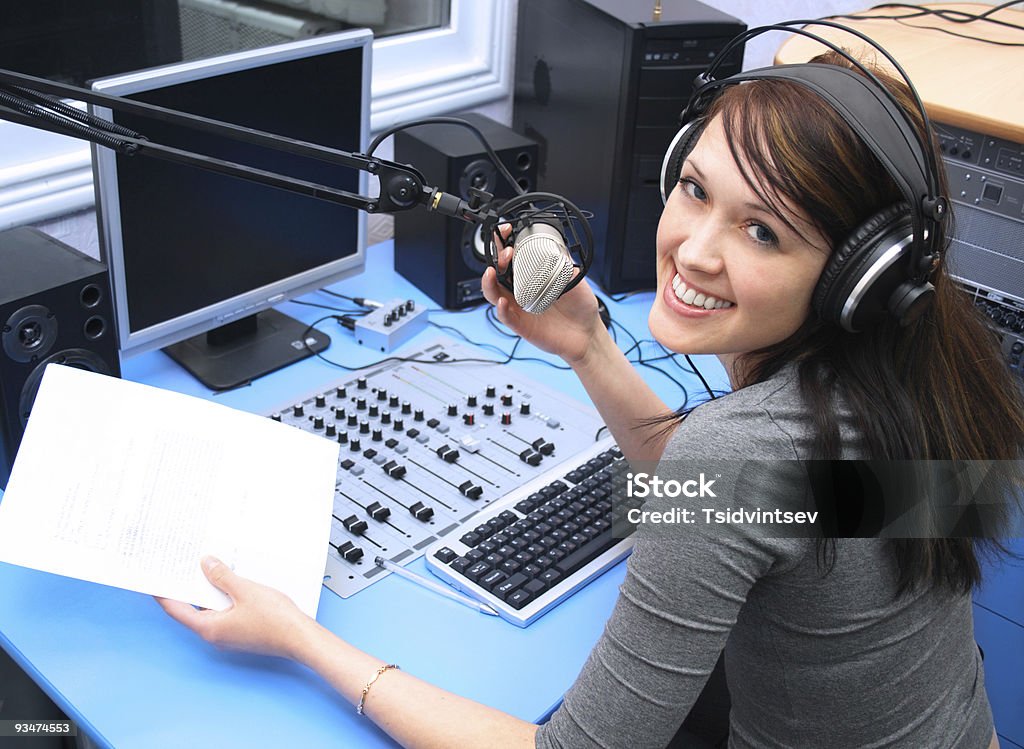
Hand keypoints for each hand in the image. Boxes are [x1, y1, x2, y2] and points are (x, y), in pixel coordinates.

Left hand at [155, 556, 312, 659]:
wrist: (300, 638)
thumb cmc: (276, 621)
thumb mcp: (245, 591)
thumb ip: (222, 577)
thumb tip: (206, 565)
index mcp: (210, 628)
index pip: (177, 610)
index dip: (163, 594)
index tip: (154, 581)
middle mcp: (215, 635)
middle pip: (192, 610)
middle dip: (187, 589)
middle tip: (181, 569)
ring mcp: (229, 636)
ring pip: (210, 611)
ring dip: (208, 592)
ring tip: (207, 571)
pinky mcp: (242, 633)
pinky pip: (225, 613)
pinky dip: (223, 599)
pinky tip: (230, 584)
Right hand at [481, 225, 605, 365]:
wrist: (587, 335)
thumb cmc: (579, 308)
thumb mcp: (575, 280)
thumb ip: (565, 266)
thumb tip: (558, 249)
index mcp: (531, 277)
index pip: (512, 258)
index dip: (504, 244)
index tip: (505, 232)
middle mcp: (521, 291)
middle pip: (497, 273)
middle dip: (496, 259)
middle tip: (505, 252)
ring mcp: (520, 308)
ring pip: (494, 294)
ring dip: (489, 283)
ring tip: (491, 273)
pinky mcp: (522, 326)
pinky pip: (506, 317)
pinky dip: (502, 310)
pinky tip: (502, 302)